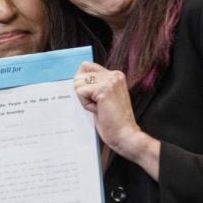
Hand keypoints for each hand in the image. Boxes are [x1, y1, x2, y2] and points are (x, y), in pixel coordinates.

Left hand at [74, 62, 158, 178]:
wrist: (125, 135)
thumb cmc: (114, 122)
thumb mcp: (104, 98)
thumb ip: (95, 86)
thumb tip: (77, 80)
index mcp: (115, 76)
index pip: (86, 66)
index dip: (83, 83)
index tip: (93, 97)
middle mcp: (114, 75)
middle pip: (80, 74)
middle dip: (83, 92)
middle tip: (98, 105)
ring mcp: (110, 81)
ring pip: (79, 83)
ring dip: (85, 99)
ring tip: (100, 108)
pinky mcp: (104, 89)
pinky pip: (81, 92)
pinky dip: (86, 104)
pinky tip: (99, 111)